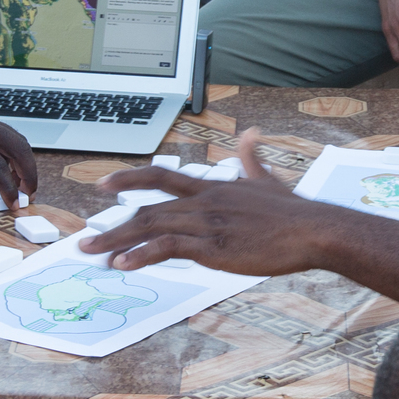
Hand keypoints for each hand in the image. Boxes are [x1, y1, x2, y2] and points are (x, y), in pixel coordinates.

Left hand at [0, 84, 38, 206]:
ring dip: (23, 162)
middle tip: (29, 194)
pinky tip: (6, 169)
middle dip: (29, 172)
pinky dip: (10, 152)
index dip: (8, 188)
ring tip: (20, 185)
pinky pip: (3, 135)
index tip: (13, 204)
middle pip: (18, 146)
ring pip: (15, 139)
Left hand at [77, 127, 349, 277]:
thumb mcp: (267, 179)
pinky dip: (142, 254)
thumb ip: (251, 159)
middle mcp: (202, 201)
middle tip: (84, 241)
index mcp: (211, 187)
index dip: (130, 179)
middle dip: (111, 225)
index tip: (104, 185)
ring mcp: (205, 222)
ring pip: (150, 227)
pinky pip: (167, 246)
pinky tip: (124, 264)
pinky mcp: (212, 245)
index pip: (161, 177)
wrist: (313, 229)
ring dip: (117, 242)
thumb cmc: (294, 212)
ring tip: (93, 255)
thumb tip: (249, 135)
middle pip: (146, 208)